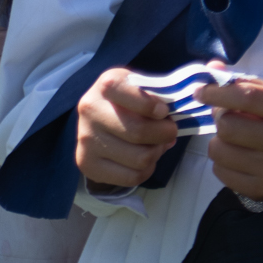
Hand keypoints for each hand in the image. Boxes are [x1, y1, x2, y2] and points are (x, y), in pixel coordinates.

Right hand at [75, 67, 178, 191]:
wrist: (98, 119)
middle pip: (140, 132)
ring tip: (153, 145)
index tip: (163, 111)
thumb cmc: (128, 102)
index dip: (154, 107)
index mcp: (107, 85)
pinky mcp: (87, 163)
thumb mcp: (141, 89)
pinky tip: (141, 158)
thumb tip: (177, 119)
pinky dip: (145, 170)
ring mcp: (86, 138)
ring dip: (155, 153)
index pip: (136, 96)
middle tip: (169, 132)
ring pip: (140, 158)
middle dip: (164, 134)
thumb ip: (160, 97)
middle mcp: (91, 109)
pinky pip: (132, 177)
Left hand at [196, 75, 262, 202]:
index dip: (217, 92)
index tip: (200, 91)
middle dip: (219, 119)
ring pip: (219, 152)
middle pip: (228, 127)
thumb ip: (241, 81)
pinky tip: (237, 156)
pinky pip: (221, 173)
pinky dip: (222, 162)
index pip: (247, 97)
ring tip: (232, 139)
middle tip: (225, 118)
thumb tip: (209, 68)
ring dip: (218, 141)